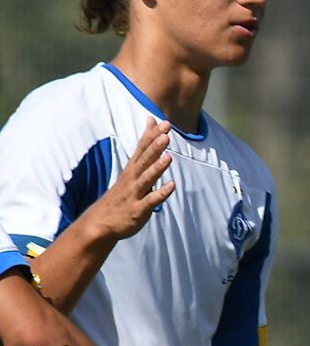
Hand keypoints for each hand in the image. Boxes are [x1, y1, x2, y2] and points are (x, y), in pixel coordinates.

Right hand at [91, 118, 175, 239]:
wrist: (100, 223)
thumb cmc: (122, 193)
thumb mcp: (131, 169)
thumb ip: (143, 148)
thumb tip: (150, 123)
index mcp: (131, 169)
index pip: (141, 149)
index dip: (151, 135)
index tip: (163, 122)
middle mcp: (132, 179)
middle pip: (144, 160)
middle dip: (154, 147)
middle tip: (166, 133)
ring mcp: (135, 194)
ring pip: (147, 179)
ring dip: (157, 168)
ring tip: (169, 156)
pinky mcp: (138, 209)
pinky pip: (151, 201)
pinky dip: (161, 193)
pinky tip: (172, 186)